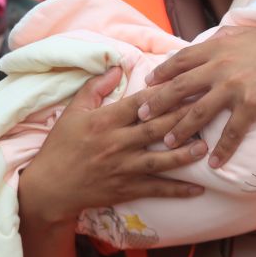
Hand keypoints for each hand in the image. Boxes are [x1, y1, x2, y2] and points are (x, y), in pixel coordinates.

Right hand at [19, 67, 206, 226]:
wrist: (49, 188)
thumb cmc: (61, 146)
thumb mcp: (73, 111)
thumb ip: (96, 88)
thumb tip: (116, 67)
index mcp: (105, 121)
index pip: (139, 104)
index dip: (164, 95)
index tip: (186, 86)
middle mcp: (116, 143)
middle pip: (155, 129)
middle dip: (182, 120)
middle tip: (206, 111)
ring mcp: (123, 168)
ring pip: (160, 160)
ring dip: (184, 154)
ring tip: (205, 146)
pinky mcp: (126, 189)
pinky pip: (156, 189)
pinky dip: (177, 190)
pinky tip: (198, 188)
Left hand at [139, 26, 255, 167]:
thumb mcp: (246, 33)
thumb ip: (223, 38)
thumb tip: (208, 41)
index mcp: (218, 47)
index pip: (181, 60)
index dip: (162, 73)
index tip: (147, 83)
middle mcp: (220, 66)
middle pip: (180, 88)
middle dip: (158, 103)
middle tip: (142, 117)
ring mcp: (234, 87)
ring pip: (198, 113)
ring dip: (181, 131)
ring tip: (168, 144)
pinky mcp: (251, 106)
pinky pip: (231, 133)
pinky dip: (222, 150)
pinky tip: (214, 164)